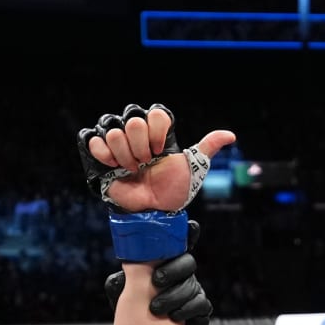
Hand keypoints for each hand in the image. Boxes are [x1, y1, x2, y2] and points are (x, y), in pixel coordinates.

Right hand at [79, 104, 235, 215]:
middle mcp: (137, 133)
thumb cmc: (172, 189)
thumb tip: (231, 136)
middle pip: (133, 121)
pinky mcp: (100, 154)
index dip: (157, 133)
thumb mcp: (192, 167)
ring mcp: (118, 142)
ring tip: (132, 169)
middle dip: (141, 147)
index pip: (155, 114)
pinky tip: (114, 166)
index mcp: (157, 132)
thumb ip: (207, 148)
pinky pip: (93, 140)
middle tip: (146, 163)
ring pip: (113, 131)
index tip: (160, 152)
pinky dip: (104, 155)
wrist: (152, 209)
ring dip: (124, 155)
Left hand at [104, 220, 214, 324]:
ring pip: (192, 285)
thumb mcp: (120, 292)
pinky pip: (200, 304)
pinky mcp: (201, 311)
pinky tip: (173, 317)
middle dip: (173, 270)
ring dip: (173, 296)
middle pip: (188, 262)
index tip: (191, 227)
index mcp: (166, 263)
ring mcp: (194, 291)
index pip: (179, 244)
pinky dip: (186, 310)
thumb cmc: (132, 311)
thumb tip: (128, 269)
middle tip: (156, 281)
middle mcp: (183, 274)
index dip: (188, 233)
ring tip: (155, 308)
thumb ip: (123, 277)